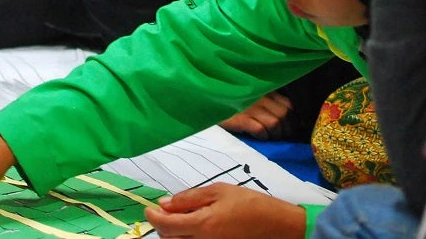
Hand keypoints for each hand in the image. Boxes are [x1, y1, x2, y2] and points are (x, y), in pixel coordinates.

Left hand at [146, 183, 304, 238]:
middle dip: (162, 225)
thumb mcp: (218, 191)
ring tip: (180, 218)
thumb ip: (189, 198)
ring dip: (173, 233)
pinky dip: (186, 238)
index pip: (166, 226)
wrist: (276, 224)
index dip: (153, 217)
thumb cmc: (249, 203)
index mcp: (203, 224)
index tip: (148, 208)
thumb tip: (164, 203)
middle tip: (165, 211)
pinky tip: (193, 227)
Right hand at [218, 92, 292, 139]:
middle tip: (281, 136)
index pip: (288, 105)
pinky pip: (260, 129)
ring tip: (270, 137)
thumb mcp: (251, 95)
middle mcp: (260, 97)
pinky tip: (258, 136)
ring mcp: (250, 108)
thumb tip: (286, 118)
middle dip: (286, 129)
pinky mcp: (240, 119)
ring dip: (275, 134)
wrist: (207, 100)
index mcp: (264, 91)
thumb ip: (266, 101)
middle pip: (283, 115)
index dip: (293, 118)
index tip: (291, 127)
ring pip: (274, 123)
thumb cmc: (230, 99)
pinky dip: (263, 135)